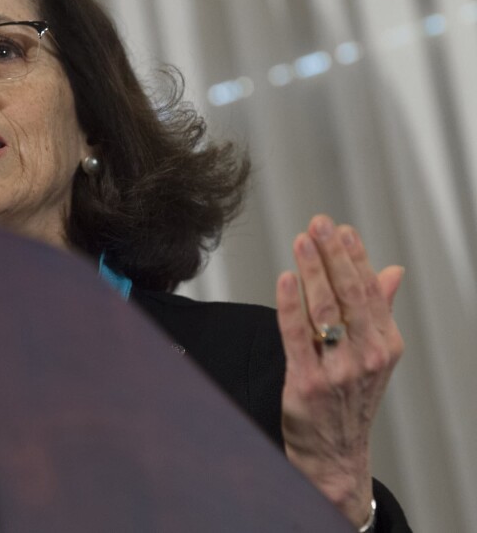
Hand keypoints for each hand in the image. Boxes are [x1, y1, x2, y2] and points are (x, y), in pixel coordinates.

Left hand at [275, 214, 403, 525]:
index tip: (341, 229)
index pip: (370, 291)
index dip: (355, 257)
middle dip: (333, 255)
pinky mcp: (306, 382)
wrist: (334, 454)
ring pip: (324, 310)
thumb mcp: (374, 356)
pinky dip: (290, 304)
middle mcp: (365, 356)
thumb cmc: (351, 400)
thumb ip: (380, 310)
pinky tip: (285, 279)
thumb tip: (392, 271)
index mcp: (384, 345)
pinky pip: (297, 335)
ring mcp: (337, 371)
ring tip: (301, 241)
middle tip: (319, 224)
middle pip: (349, 295)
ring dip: (312, 271)